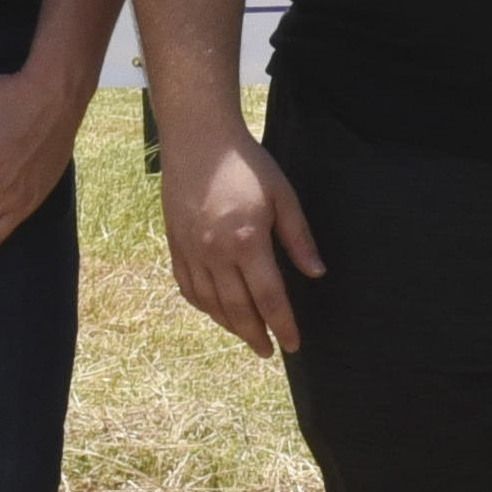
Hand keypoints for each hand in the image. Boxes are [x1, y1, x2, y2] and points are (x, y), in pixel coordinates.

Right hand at [157, 120, 325, 355]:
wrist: (198, 139)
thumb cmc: (247, 164)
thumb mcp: (283, 196)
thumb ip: (298, 238)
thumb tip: (316, 274)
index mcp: (247, 242)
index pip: (269, 298)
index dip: (282, 326)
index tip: (292, 345)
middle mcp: (215, 253)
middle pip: (238, 310)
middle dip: (256, 335)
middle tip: (269, 351)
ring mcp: (191, 251)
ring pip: (210, 304)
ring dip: (230, 325)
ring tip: (248, 335)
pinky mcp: (175, 245)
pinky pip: (188, 288)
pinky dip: (203, 306)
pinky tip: (216, 312)